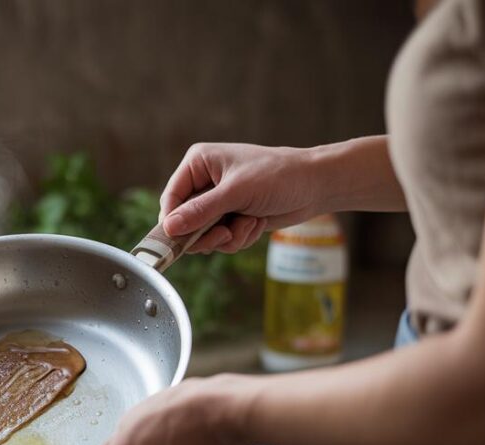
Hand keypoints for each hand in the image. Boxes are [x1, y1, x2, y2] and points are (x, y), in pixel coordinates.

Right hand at [160, 143, 323, 253]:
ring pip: (204, 235)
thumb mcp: (236, 192)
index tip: (179, 242)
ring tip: (249, 223)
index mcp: (199, 164)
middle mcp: (204, 182)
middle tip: (224, 235)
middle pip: (184, 222)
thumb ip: (201, 211)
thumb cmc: (278, 176)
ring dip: (228, 237)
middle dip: (207, 233)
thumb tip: (169, 227)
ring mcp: (218, 202)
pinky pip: (222, 240)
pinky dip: (240, 237)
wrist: (315, 186)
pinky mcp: (232, 217)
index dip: (173, 222)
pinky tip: (256, 224)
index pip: (171, 198)